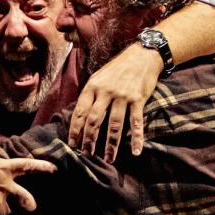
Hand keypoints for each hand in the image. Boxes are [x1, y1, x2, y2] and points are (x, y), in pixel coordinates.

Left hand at [69, 41, 161, 159]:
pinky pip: (136, 122)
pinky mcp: (138, 99)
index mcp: (93, 86)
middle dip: (89, 140)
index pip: (80, 112)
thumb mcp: (98, 77)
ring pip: (114, 125)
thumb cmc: (117, 69)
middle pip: (94, 120)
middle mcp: (106, 92)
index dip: (75, 130)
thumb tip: (80, 116)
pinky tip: (135, 151)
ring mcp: (123, 96)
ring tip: (108, 158)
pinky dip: (136, 138)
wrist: (142, 56)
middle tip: (87, 154)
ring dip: (111, 144)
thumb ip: (90, 95)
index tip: (72, 144)